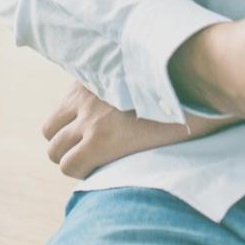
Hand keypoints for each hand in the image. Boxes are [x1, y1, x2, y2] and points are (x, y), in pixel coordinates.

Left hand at [40, 81, 240, 178]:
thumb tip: (128, 90)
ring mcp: (89, 119)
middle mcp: (84, 95)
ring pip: (54, 150)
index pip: (63, 106)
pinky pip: (69, 165)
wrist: (194, 89)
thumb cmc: (179, 83)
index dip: (74, 124)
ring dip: (71, 158)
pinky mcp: (99, 141)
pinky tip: (104, 168)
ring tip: (98, 162)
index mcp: (94, 75)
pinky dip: (81, 171)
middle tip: (91, 151)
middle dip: (66, 143)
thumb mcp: (142, 73)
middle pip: (49, 129)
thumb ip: (124, 81)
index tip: (93, 131)